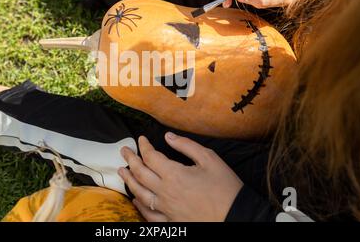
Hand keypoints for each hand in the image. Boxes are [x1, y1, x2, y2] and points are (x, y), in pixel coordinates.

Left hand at [118, 133, 242, 221]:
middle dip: (130, 159)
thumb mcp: (210, 159)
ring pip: (139, 194)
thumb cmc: (225, 188)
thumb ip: (186, 146)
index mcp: (174, 174)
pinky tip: (135, 200)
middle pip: (140, 173)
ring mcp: (166, 209)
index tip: (141, 139)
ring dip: (128, 181)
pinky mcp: (171, 221)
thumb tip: (168, 137)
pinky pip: (149, 214)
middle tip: (124, 151)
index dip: (143, 146)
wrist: (236, 216)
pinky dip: (139, 206)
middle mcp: (165, 192)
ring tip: (122, 172)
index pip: (150, 157)